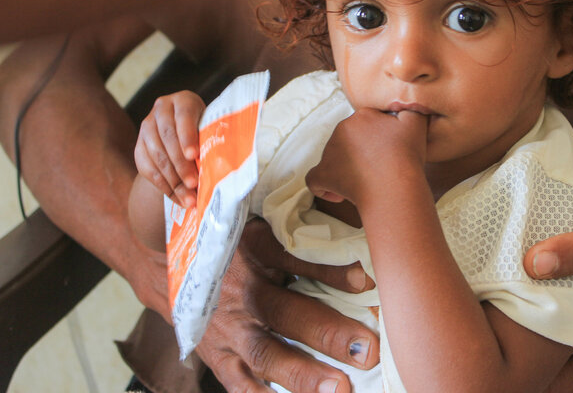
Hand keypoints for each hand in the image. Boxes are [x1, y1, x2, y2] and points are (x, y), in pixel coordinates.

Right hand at [134, 91, 204, 207]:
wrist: (182, 134)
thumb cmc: (206, 131)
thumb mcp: (211, 128)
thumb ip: (212, 140)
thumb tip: (221, 166)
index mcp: (184, 101)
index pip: (184, 117)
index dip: (187, 137)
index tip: (194, 156)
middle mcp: (161, 110)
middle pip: (168, 138)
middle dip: (181, 164)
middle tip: (193, 184)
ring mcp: (147, 127)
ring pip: (156, 155)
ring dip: (173, 180)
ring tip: (188, 198)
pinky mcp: (139, 146)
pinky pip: (146, 168)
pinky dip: (163, 185)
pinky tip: (176, 197)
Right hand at [197, 218, 378, 392]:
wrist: (174, 269)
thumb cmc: (236, 246)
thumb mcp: (264, 229)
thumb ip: (302, 235)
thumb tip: (356, 244)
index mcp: (256, 252)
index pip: (295, 258)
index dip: (330, 270)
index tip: (365, 281)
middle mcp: (243, 292)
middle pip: (286, 312)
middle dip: (327, 333)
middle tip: (365, 350)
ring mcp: (229, 329)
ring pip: (265, 354)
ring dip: (302, 375)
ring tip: (338, 388)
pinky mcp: (218, 356)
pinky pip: (240, 384)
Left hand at [306, 109, 427, 206]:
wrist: (395, 185)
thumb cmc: (406, 157)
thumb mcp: (416, 122)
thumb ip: (409, 108)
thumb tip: (402, 106)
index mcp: (362, 116)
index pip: (368, 123)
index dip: (378, 137)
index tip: (388, 151)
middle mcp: (342, 129)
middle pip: (349, 139)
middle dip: (361, 152)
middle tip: (379, 168)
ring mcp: (330, 152)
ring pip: (334, 158)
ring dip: (347, 168)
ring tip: (366, 184)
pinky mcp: (324, 174)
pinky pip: (315, 179)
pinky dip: (324, 187)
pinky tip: (337, 196)